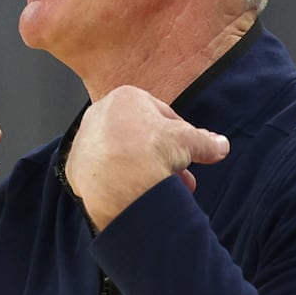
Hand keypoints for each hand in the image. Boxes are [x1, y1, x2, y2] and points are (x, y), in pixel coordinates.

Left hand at [64, 85, 229, 230]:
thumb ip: (206, 141)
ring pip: (119, 156)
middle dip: (161, 158)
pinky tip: (133, 196)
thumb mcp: (188, 142)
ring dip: (141, 171)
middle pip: (137, 137)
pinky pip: (101, 174)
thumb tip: (221, 144)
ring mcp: (84, 142)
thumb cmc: (150, 152)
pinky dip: (117, 183)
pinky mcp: (74, 168)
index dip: (178, 135)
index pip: (159, 114)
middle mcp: (99, 115)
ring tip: (162, 191)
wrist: (120, 182)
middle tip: (178, 176)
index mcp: (125, 98)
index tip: (187, 152)